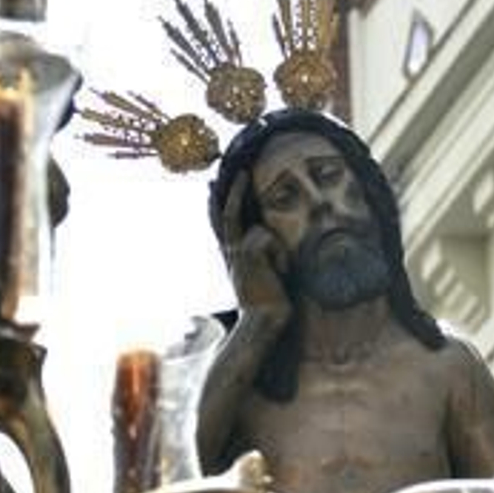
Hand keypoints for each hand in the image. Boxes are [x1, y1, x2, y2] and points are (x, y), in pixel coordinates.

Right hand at [220, 169, 291, 326]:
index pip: (222, 226)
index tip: (213, 186)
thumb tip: (268, 240)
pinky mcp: (247, 252)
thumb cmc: (270, 304)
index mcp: (234, 259)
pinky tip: (278, 273)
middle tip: (240, 171)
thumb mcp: (266, 278)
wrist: (263, 321)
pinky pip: (269, 239)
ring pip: (261, 231)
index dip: (217, 205)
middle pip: (227, 215)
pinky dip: (280, 256)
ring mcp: (237, 253)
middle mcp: (231, 254)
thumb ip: (263, 259)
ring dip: (277, 251)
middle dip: (233, 191)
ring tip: (279, 273)